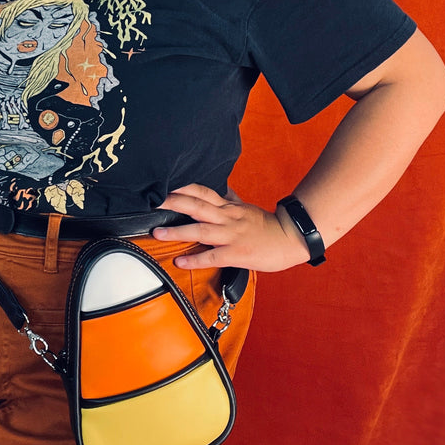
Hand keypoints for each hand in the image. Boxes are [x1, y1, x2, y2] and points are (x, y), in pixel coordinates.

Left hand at [153, 183, 309, 271]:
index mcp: (229, 206)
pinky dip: (195, 259)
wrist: (292, 238)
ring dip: (177, 231)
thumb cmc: (268, 225)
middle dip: (173, 203)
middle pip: (196, 206)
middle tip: (151, 201)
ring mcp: (231, 235)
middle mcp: (227, 217)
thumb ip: (230, 199)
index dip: (182, 187)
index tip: (164, 183)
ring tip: (157, 232)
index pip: (202, 192)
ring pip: (200, 230)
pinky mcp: (236, 253)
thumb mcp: (246, 207)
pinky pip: (212, 256)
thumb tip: (220, 188)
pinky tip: (180, 260)